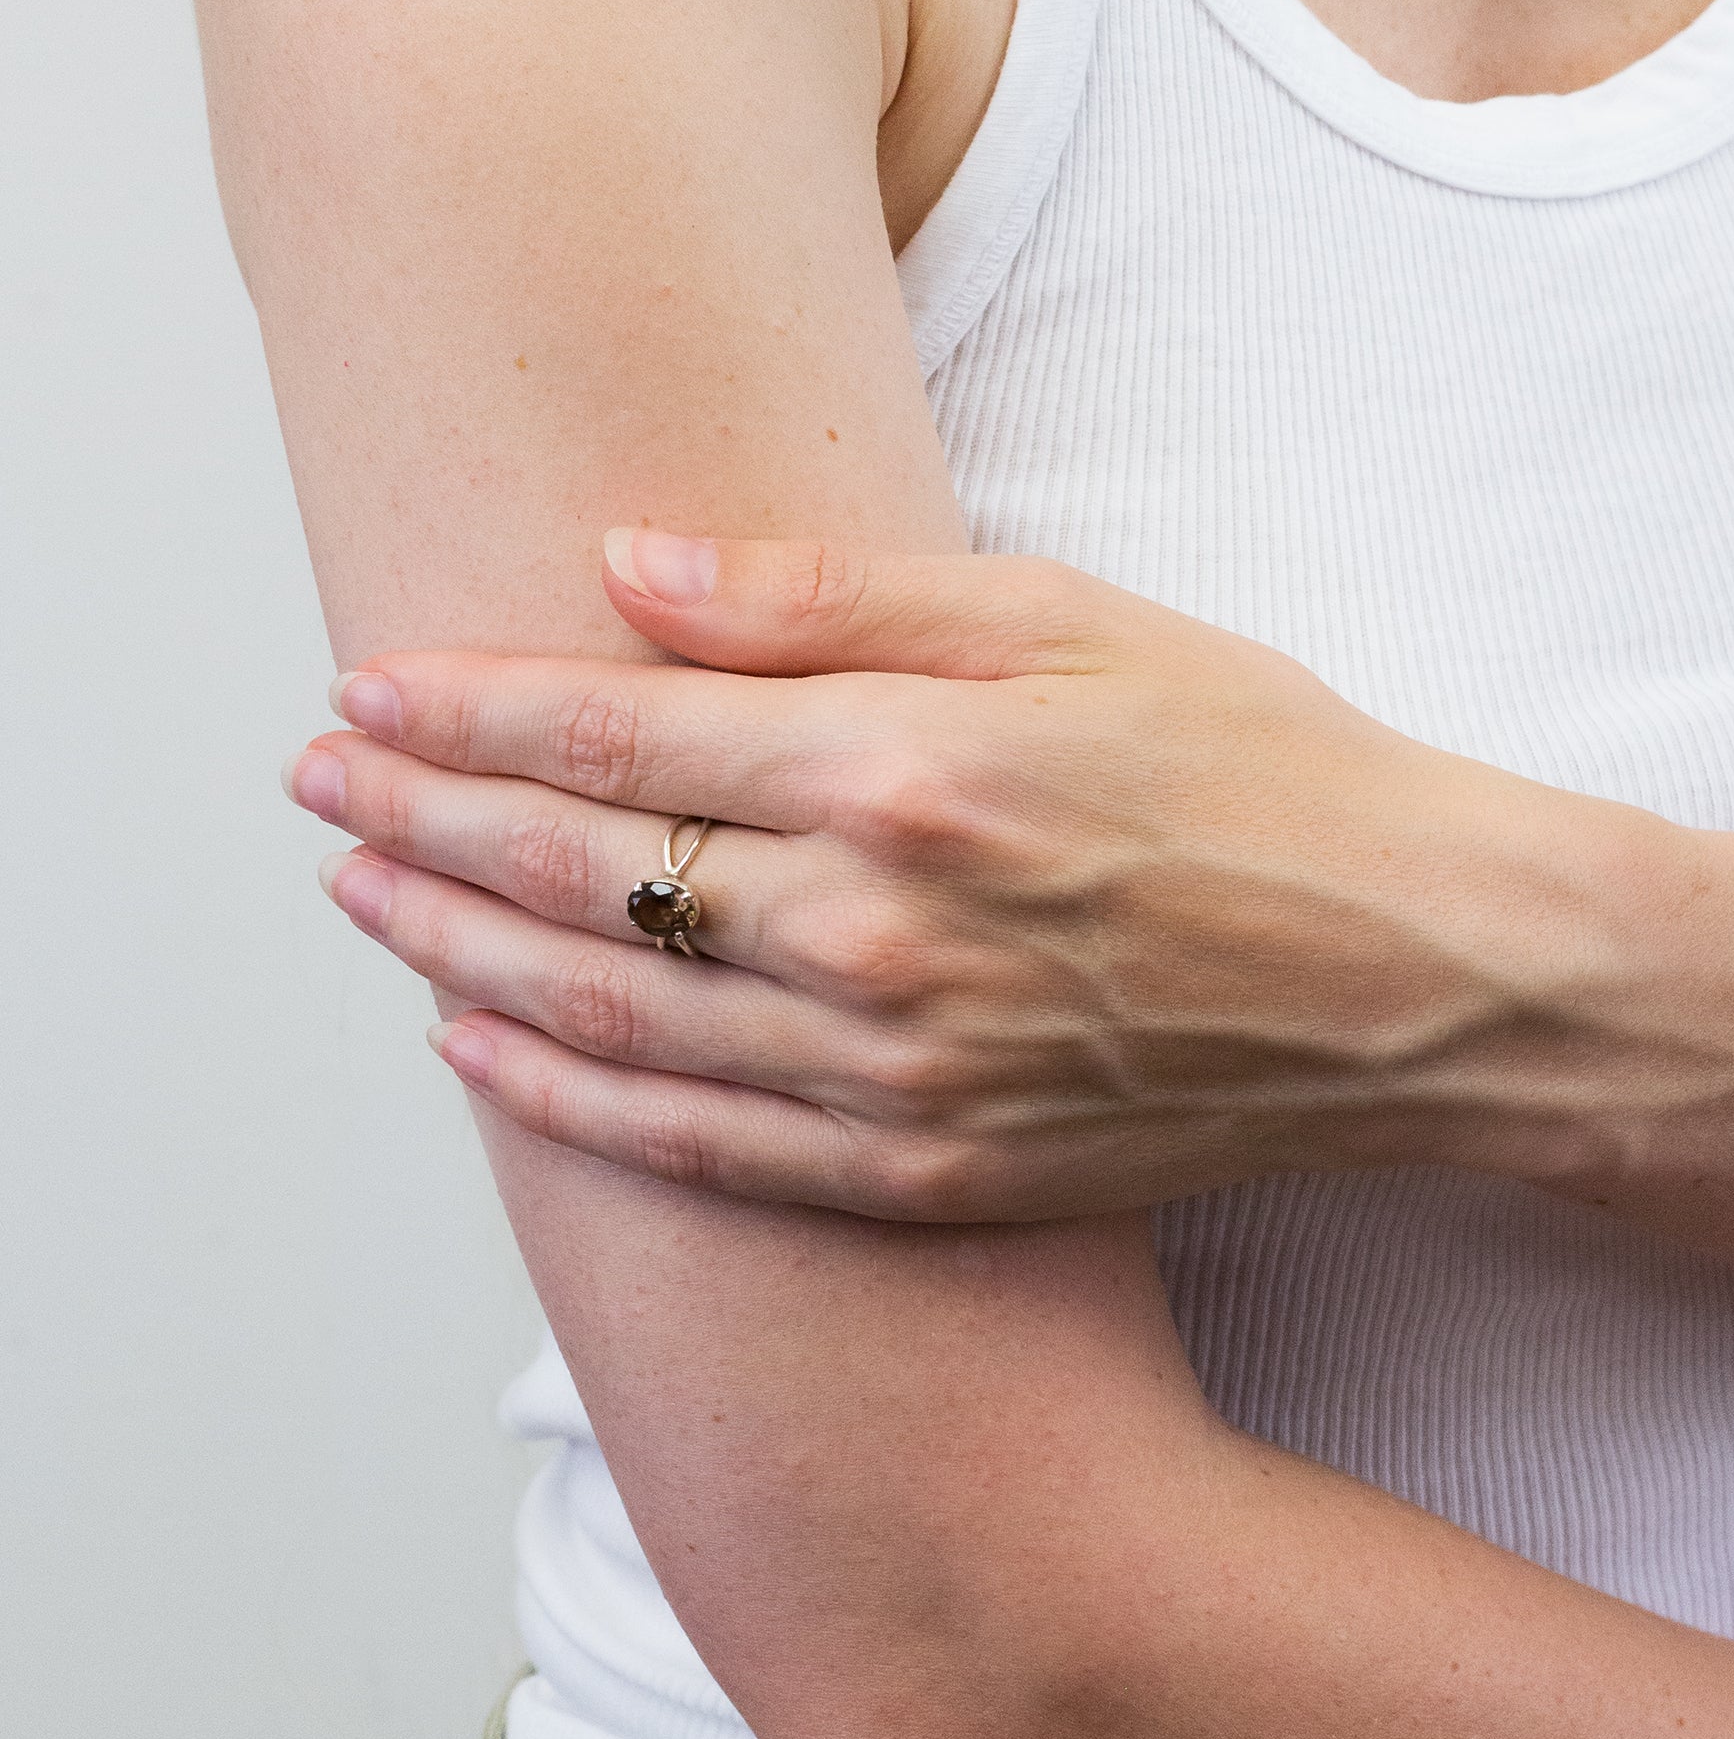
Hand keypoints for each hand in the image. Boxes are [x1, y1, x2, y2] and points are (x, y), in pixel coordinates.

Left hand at [289, 529, 1610, 1216]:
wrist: (1409, 972)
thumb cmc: (1258, 770)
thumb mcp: (1071, 624)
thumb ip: (840, 600)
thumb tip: (630, 569)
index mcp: (905, 769)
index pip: (617, 730)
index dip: (470, 707)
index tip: (366, 686)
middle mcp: (873, 932)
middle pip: (578, 872)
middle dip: (423, 816)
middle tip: (319, 781)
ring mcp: (894, 1072)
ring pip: (609, 1015)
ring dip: (456, 951)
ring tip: (361, 900)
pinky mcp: (931, 1169)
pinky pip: (704, 1148)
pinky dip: (572, 1101)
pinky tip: (487, 1055)